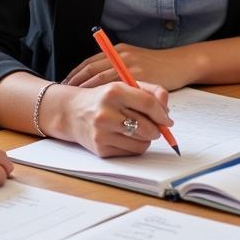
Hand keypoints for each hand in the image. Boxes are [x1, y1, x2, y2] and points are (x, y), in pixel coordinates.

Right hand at [55, 81, 172, 157]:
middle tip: (155, 127)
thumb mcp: (124, 87)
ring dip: (146, 139)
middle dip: (156, 129)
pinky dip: (134, 146)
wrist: (72, 112)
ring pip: (141, 143)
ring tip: (138, 130)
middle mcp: (106, 113)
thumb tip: (167, 113)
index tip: (167, 120)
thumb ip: (150, 92)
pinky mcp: (100, 149)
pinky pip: (131, 152)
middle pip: (147, 127)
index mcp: (114, 91)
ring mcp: (101, 133)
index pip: (148, 104)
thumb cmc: (103, 99)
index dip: (162, 114)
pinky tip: (126, 137)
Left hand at [65, 43, 196, 90]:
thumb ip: (123, 70)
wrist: (181, 64)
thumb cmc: (161, 67)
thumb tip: (104, 85)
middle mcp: (122, 55)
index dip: (76, 74)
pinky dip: (106, 97)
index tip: (65, 84)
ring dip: (87, 90)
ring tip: (77, 103)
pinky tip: (101, 106)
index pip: (91, 62)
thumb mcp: (138, 63)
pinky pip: (118, 88)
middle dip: (76, 82)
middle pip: (91, 69)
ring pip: (101, 78)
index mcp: (119, 51)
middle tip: (64, 95)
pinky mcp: (140, 76)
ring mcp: (130, 65)